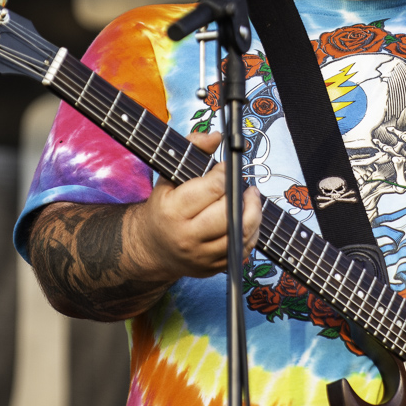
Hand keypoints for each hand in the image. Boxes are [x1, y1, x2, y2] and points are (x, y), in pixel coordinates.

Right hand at [123, 131, 260, 280]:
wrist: (152, 247)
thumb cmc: (164, 207)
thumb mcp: (169, 176)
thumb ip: (192, 150)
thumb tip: (217, 136)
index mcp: (172, 211)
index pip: (212, 189)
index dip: (226, 174)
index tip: (227, 168)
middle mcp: (186, 236)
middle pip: (228, 215)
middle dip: (242, 196)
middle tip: (244, 185)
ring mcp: (201, 256)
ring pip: (240, 234)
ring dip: (253, 213)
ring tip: (251, 198)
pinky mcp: (213, 268)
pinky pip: (242, 250)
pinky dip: (251, 232)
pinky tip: (248, 218)